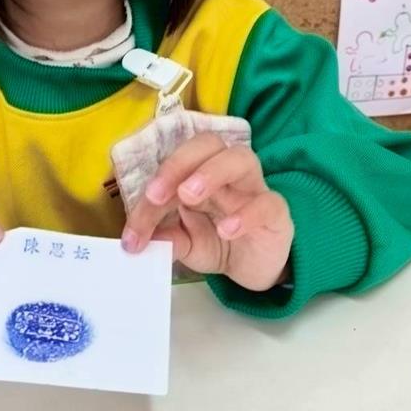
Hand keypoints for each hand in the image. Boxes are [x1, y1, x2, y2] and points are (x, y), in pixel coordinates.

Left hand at [121, 133, 293, 290]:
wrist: (255, 266)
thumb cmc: (218, 242)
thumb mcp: (185, 244)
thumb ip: (167, 238)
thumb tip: (140, 241)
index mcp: (198, 173)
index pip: (173, 166)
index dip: (151, 191)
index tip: (133, 231)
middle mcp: (226, 172)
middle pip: (207, 143)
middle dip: (177, 164)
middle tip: (156, 196)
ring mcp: (253, 189)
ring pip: (241, 158)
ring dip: (211, 172)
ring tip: (188, 196)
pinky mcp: (276, 213)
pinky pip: (267, 202)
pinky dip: (246, 214)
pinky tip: (227, 230)